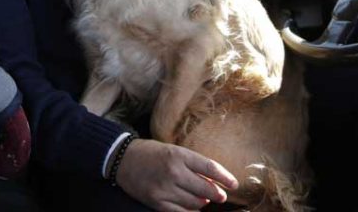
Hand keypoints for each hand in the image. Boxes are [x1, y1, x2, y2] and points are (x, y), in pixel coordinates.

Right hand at [115, 139, 238, 211]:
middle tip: (221, 195)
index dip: (226, 178)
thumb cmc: (151, 153)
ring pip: (195, 203)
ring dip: (203, 203)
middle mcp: (173, 172)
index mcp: (179, 155)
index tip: (235, 184)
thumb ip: (192, 164)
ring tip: (204, 200)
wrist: (123, 159)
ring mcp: (164, 189)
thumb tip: (212, 181)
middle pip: (205, 188)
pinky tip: (194, 209)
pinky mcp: (156, 202)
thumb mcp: (173, 151)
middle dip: (217, 194)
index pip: (210, 168)